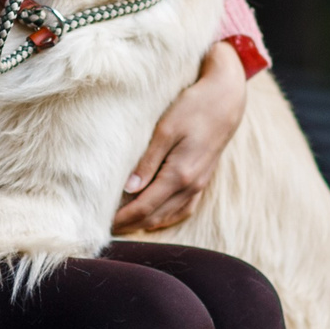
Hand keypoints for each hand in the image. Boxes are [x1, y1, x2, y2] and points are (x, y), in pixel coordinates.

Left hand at [114, 41, 247, 232]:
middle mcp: (191, 186)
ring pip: (169, 216)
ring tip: (124, 225)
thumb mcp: (165, 130)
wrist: (226, 100)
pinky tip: (154, 218)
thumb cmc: (194, 108)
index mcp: (180, 175)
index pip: (145, 206)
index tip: (102, 223)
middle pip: (155, 216)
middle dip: (130, 225)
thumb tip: (129, 189)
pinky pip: (183, 209)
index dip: (123, 218)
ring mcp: (199, 185)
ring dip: (146, 224)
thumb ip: (148, 161)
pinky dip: (166, 217)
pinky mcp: (203, 180)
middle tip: (107, 228)